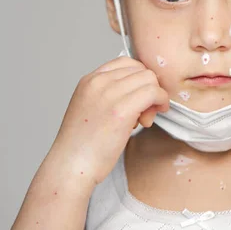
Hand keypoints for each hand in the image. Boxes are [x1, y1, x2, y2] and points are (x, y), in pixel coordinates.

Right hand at [51, 57, 168, 186]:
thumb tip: (140, 92)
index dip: (138, 79)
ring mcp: (109, 94)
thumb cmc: (82, 145)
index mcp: (89, 80)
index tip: (138, 99)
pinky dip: (160, 102)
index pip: (126, 63)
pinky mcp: (121, 110)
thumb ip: (109, 95)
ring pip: (150, 79)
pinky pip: (154, 92)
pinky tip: (151, 118)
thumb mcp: (90, 108)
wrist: (70, 166)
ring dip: (155, 97)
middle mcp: (99, 82)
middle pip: (141, 70)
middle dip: (148, 88)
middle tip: (144, 113)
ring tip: (144, 119)